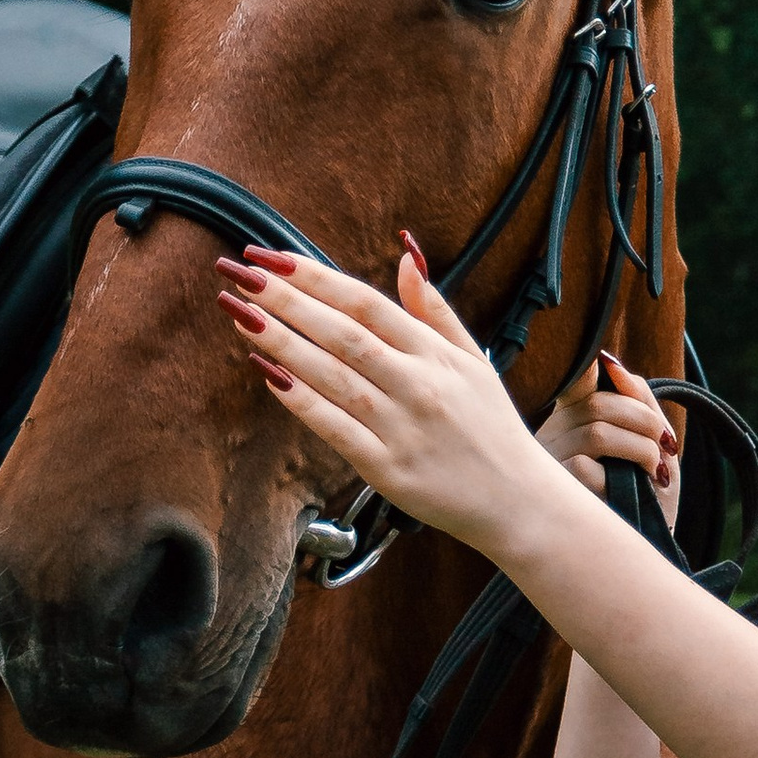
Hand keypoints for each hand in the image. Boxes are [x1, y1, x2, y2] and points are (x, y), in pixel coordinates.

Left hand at [216, 241, 583, 558]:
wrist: (517, 502)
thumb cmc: (491, 428)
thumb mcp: (474, 359)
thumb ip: (433, 310)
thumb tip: (405, 256)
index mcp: (435, 354)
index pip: (365, 303)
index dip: (315, 277)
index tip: (271, 257)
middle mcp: (417, 385)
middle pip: (342, 333)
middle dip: (287, 300)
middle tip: (240, 273)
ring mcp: (400, 427)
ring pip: (332, 375)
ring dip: (282, 341)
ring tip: (240, 313)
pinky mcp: (386, 470)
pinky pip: (334, 428)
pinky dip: (301, 401)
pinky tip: (268, 374)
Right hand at [539, 348, 680, 519]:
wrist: (651, 542)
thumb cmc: (647, 492)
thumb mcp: (651, 439)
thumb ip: (637, 399)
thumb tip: (610, 363)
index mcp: (572, 418)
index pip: (580, 380)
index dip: (600, 374)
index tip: (617, 378)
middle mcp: (552, 435)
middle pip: (598, 404)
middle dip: (645, 420)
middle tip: (665, 447)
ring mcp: (548, 463)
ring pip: (596, 431)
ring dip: (641, 447)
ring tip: (654, 470)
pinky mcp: (553, 491)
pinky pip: (586, 464)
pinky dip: (624, 472)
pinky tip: (635, 488)